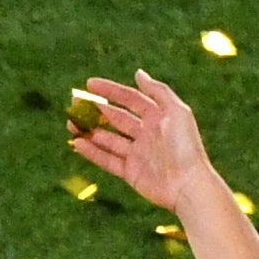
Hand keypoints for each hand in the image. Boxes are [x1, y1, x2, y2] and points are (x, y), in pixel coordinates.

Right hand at [67, 69, 217, 213]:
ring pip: (108, 139)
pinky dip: (92, 153)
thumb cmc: (186, 147)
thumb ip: (158, 91)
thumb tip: (138, 73)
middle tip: (74, 104)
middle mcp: (146, 134)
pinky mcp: (131, 173)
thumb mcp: (176, 112)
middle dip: (95, 111)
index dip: (110, 90)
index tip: (89, 84)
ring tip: (70, 124)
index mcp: (157, 117)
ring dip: (89, 131)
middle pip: (116, 118)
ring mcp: (138, 154)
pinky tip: (77, 144)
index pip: (130, 99)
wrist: (188, 185)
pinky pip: (108, 160)